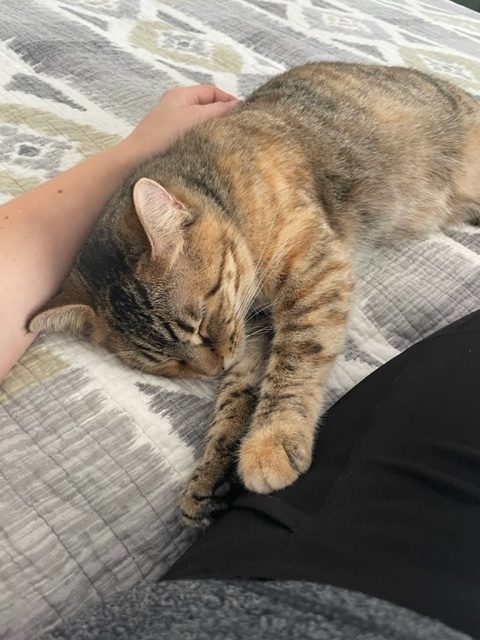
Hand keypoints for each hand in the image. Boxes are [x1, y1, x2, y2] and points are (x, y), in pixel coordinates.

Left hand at [125, 84, 239, 162]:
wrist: (135, 163)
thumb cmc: (164, 136)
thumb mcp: (195, 118)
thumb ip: (219, 111)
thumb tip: (239, 106)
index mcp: (180, 95)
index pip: (212, 91)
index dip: (230, 101)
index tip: (245, 116)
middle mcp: (176, 107)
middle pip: (208, 108)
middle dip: (224, 117)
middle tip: (239, 131)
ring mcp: (173, 126)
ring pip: (202, 125)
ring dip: (214, 132)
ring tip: (227, 143)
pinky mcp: (171, 144)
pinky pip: (194, 139)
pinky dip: (204, 143)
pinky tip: (211, 153)